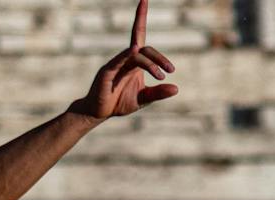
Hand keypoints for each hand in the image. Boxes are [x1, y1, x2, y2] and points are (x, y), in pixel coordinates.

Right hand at [68, 0, 177, 120]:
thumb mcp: (142, 99)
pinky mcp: (107, 72)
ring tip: (160, 75)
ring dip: (150, 64)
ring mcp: (115, 64)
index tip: (144, 0)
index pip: (139, 35)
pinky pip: (119, 61)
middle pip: (144, 48)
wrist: (98, 113)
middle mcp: (125, 58)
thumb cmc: (119, 102)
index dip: (140, 17)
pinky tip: (135, 52)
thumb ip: (157, 93)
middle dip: (159, 58)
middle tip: (170, 70)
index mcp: (133, 61)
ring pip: (136, 55)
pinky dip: (127, 55)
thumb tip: (176, 89)